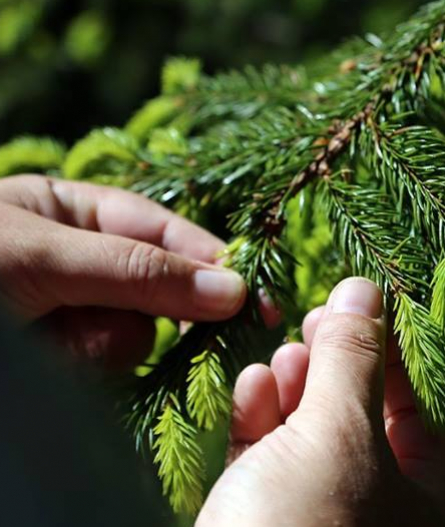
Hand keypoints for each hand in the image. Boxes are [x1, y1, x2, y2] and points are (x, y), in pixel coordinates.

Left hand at [0, 174, 256, 368]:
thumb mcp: (45, 256)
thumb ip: (137, 271)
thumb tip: (234, 291)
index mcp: (74, 214)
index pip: (165, 233)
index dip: (214, 264)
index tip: (260, 303)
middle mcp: (78, 264)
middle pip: (157, 293)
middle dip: (157, 313)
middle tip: (192, 338)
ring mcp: (64, 316)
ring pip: (130, 339)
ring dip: (98, 347)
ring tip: (46, 343)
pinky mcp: (55, 364)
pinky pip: (99, 372)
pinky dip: (80, 372)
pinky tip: (44, 365)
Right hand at [198, 278, 444, 526]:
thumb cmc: (302, 526)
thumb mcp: (337, 432)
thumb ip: (352, 357)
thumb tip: (365, 288)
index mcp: (418, 493)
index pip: (421, 404)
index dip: (396, 348)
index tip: (367, 299)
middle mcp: (371, 503)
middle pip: (361, 412)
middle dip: (337, 362)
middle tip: (315, 317)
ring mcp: (313, 511)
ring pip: (309, 431)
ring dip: (295, 384)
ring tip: (284, 351)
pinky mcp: (259, 518)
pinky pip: (266, 458)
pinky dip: (260, 417)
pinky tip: (253, 384)